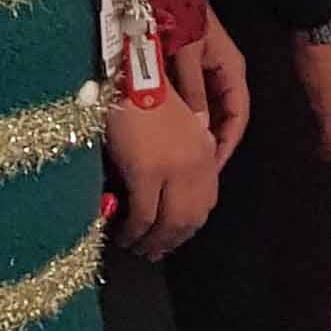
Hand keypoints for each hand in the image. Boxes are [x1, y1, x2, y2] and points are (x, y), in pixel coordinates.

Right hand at [105, 90, 219, 257]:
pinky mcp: (147, 173)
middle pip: (190, 218)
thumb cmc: (146, 97)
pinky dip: (133, 232)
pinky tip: (123, 236)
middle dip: (171, 241)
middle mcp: (197, 163)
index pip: (206, 202)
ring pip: (168, 222)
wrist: (127, 77)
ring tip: (136, 249)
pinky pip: (143, 215)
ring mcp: (174, 169)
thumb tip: (170, 190)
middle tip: (152, 253)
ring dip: (152, 242)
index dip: (189, 225)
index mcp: (207, 151)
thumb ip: (183, 155)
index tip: (172, 238)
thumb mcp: (178, 126)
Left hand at [173, 7, 251, 168]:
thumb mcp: (187, 54)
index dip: (228, 143)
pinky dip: (186, 115)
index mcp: (232, 69)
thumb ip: (194, 92)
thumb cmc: (179, 15)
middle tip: (195, 168)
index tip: (212, 168)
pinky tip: (171, 130)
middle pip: (224, 115)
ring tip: (182, 154)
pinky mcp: (190, 65)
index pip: (238, 116)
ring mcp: (208, 68)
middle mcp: (224, 71)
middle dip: (213, 141)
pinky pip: (193, 97)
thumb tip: (200, 133)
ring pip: (207, 108)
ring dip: (198, 130)